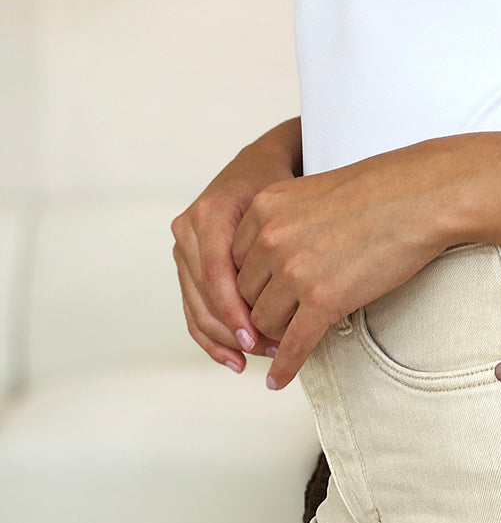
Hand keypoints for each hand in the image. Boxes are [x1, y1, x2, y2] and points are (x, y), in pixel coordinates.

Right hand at [171, 130, 299, 374]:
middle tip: (267, 352)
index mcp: (210, 212)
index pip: (215, 272)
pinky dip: (212, 336)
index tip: (255, 338)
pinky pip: (193, 306)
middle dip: (233, 330)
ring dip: (224, 339)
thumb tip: (294, 295)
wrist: (257, 163)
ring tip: (257, 358)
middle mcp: (188, 229)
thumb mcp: (283, 203)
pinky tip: (234, 358)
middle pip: (202, 294)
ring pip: (195, 306)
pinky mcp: (186, 262)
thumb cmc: (278, 182)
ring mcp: (183, 246)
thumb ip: (280, 242)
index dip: (232, 310)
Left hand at [229, 143, 451, 390]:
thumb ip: (283, 222)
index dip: (250, 283)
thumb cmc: (380, 188)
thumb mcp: (311, 192)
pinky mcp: (323, 300)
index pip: (234, 260)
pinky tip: (279, 379)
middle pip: (245, 294)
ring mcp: (296, 270)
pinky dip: (284, 367)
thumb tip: (272, 262)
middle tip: (275, 323)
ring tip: (284, 343)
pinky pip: (293, 345)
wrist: (421, 196)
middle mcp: (271, 238)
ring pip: (264, 322)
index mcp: (264, 206)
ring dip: (275, 336)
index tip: (262, 295)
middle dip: (260, 310)